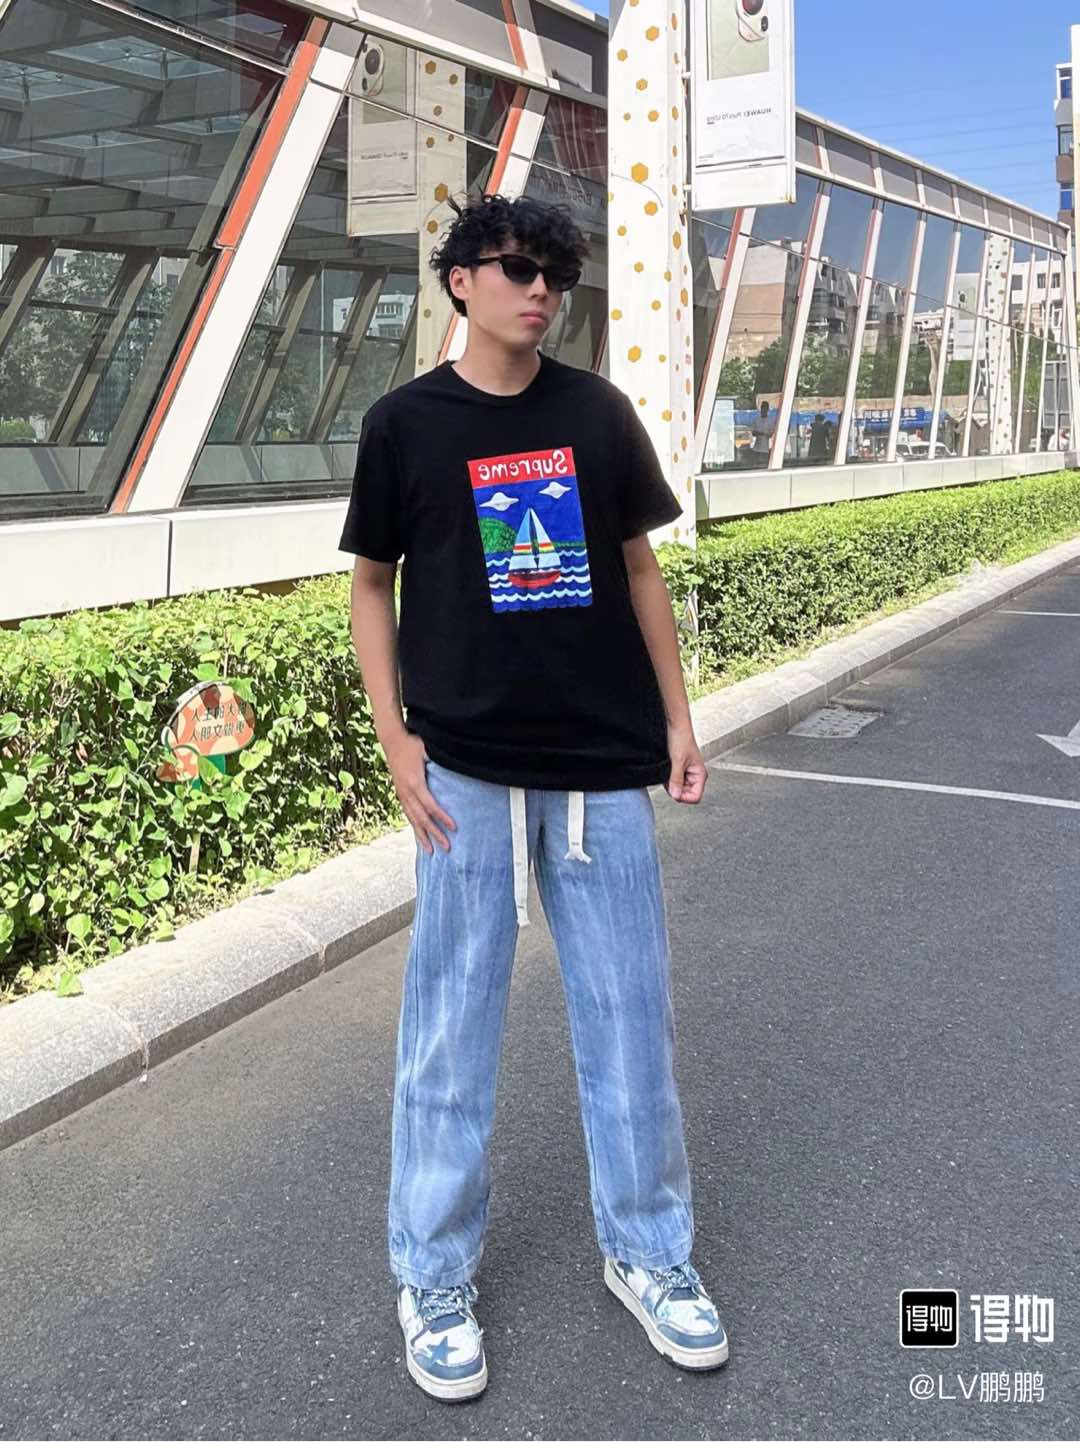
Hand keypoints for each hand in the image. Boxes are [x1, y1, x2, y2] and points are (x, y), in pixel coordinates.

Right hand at [383, 731, 456, 853]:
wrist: (392, 740)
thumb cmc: (412, 743)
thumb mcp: (427, 749)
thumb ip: (439, 759)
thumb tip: (458, 762)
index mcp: (415, 783)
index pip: (431, 806)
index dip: (442, 817)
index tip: (454, 828)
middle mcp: (407, 792)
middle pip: (422, 818)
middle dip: (435, 833)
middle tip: (447, 847)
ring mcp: (402, 794)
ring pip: (413, 820)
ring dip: (423, 836)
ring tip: (431, 851)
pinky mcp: (400, 794)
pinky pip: (408, 815)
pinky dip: (414, 827)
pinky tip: (420, 836)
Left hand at [666, 721, 706, 803]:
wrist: (674, 726)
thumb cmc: (681, 738)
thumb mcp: (678, 761)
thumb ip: (677, 780)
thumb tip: (676, 795)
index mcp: (700, 774)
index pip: (695, 797)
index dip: (684, 797)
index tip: (675, 791)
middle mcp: (694, 775)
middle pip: (685, 794)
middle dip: (676, 789)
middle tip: (670, 779)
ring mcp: (685, 773)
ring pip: (678, 788)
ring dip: (671, 783)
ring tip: (668, 771)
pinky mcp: (677, 770)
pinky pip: (672, 781)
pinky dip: (667, 779)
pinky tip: (666, 770)